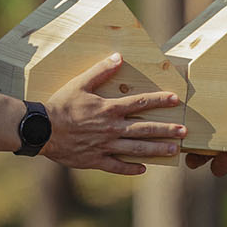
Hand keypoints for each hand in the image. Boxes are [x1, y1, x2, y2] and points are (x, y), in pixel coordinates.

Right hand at [42, 54, 185, 174]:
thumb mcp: (80, 83)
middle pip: (144, 129)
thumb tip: (118, 57)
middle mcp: (111, 129)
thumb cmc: (60, 105)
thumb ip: (100, 71)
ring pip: (136, 149)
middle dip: (166, 130)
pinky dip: (131, 168)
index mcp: (109, 109)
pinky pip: (117, 166)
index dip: (159, 100)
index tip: (175, 99)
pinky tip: (143, 168)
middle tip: (184, 131)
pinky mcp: (95, 160)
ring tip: (173, 150)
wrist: (41, 129)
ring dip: (156, 149)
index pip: (140, 103)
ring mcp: (104, 146)